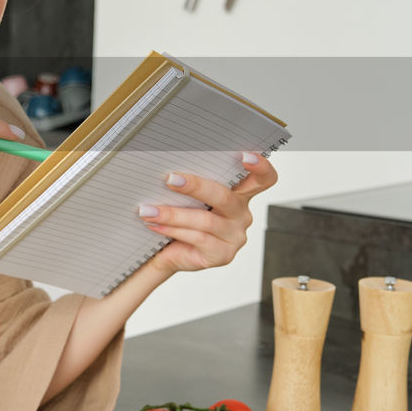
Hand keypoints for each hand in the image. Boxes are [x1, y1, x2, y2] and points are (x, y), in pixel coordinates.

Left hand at [138, 153, 278, 274]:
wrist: (167, 250)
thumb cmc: (180, 215)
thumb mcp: (188, 196)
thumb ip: (191, 182)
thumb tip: (169, 163)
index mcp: (240, 193)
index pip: (263, 179)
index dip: (261, 167)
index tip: (245, 156)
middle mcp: (241, 214)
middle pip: (225, 197)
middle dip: (195, 186)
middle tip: (170, 179)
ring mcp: (234, 236)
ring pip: (205, 220)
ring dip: (173, 214)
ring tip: (148, 210)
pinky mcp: (223, 255)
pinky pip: (197, 238)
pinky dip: (172, 230)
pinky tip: (155, 225)